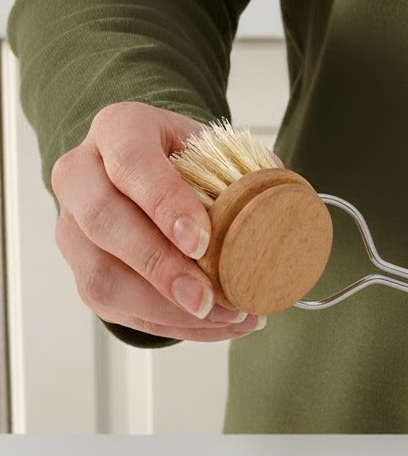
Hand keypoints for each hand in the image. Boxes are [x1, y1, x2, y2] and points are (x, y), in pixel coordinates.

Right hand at [50, 102, 263, 340]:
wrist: (152, 175)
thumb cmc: (187, 162)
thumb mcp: (217, 149)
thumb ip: (250, 170)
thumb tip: (285, 205)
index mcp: (119, 130)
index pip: (130, 161)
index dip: (164, 202)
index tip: (200, 241)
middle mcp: (82, 176)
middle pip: (105, 223)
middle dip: (160, 267)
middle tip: (206, 298)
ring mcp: (74, 228)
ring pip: (100, 277)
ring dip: (166, 309)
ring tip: (226, 316)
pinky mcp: (83, 272)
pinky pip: (118, 309)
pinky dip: (173, 325)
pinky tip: (218, 325)